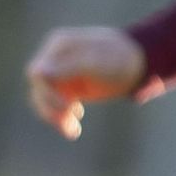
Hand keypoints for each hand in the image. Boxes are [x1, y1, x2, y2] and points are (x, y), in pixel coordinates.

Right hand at [24, 26, 145, 139]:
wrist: (138, 63)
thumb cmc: (119, 58)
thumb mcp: (96, 62)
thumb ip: (68, 66)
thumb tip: (37, 71)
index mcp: (59, 45)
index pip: (37, 73)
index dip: (47, 93)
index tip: (68, 107)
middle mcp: (54, 58)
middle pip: (38, 89)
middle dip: (51, 108)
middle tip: (71, 122)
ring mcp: (59, 73)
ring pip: (43, 100)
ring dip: (54, 117)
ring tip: (73, 130)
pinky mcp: (66, 87)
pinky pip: (54, 106)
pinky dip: (60, 119)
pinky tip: (73, 129)